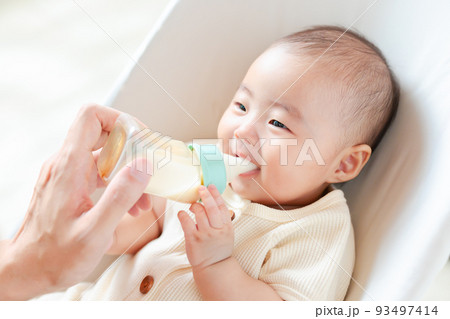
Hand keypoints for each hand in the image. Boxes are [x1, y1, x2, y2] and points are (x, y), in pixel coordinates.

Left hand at [1, 104, 151, 299]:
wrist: (28, 269)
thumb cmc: (55, 256)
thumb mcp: (94, 232)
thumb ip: (120, 197)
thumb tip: (143, 166)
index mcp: (69, 167)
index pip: (92, 117)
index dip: (121, 120)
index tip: (142, 140)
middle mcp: (65, 164)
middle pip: (103, 132)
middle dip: (132, 149)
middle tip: (149, 170)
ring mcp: (67, 173)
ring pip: (104, 154)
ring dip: (128, 170)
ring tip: (142, 201)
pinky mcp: (70, 184)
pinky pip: (99, 171)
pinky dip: (118, 182)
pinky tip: (129, 205)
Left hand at [177, 184, 233, 270]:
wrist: (214, 268)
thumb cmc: (219, 249)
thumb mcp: (228, 234)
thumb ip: (224, 220)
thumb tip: (217, 202)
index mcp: (227, 227)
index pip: (222, 207)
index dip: (216, 195)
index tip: (211, 186)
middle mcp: (217, 230)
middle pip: (212, 208)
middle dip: (206, 195)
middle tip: (201, 188)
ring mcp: (205, 235)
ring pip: (199, 213)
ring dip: (195, 205)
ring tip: (193, 205)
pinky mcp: (193, 240)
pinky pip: (187, 222)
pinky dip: (183, 215)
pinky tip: (182, 213)